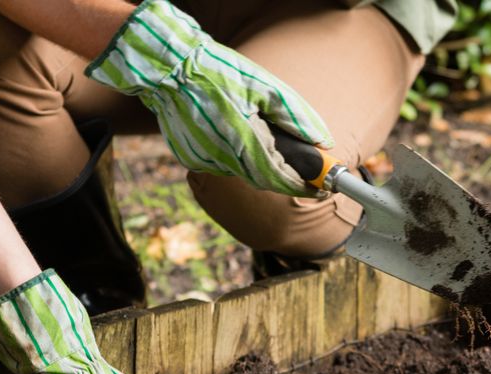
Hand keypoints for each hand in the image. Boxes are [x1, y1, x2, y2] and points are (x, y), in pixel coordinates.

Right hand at [86, 0, 332, 196]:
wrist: (168, 68)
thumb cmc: (218, 71)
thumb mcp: (265, 86)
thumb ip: (296, 117)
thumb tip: (322, 141)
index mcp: (243, 140)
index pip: (281, 179)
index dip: (304, 186)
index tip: (322, 188)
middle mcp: (223, 158)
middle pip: (264, 180)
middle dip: (286, 177)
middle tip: (304, 170)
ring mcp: (204, 160)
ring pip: (242, 171)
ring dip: (259, 161)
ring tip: (258, 130)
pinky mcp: (190, 158)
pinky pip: (221, 162)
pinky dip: (234, 153)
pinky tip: (230, 129)